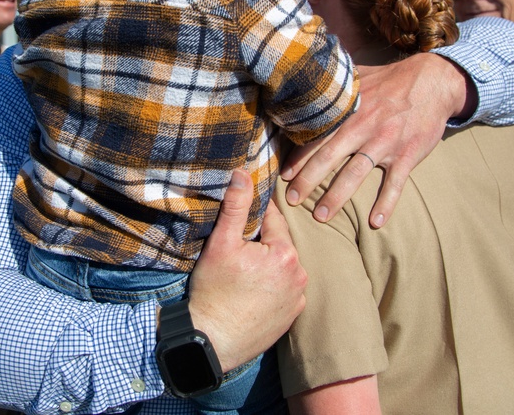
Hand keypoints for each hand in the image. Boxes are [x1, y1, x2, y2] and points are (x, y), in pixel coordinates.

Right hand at [187, 170, 306, 371]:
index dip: (254, 217)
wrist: (213, 341)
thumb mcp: (221, 244)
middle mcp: (300, 275)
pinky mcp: (292, 317)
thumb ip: (235, 206)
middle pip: (280, 245)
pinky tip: (252, 293)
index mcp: (285, 253)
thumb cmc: (214, 291)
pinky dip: (272, 288)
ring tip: (243, 274)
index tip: (240, 222)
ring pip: (283, 268)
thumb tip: (243, 172)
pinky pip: (284, 291)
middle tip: (237, 252)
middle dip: (261, 243)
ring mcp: (298, 298)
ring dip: (268, 266)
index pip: (273, 220)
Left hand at [282, 54, 471, 227]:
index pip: (316, 136)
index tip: (284, 176)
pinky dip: (386, 203)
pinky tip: (375, 222)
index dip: (298, 157)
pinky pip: (395, 183)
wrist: (432, 82)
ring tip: (321, 216)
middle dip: (308, 181)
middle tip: (292, 201)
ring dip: (336, 197)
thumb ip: (332, 87)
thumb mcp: (358, 78)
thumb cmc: (389, 81)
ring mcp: (385, 143)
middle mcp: (363, 127)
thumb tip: (302, 85)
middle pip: (328, 158)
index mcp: (348, 111)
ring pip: (355, 174)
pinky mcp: (407, 155)